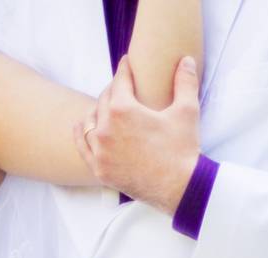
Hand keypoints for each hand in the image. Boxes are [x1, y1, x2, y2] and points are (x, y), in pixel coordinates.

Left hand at [74, 55, 201, 213]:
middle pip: (103, 99)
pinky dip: (80, 134)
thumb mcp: (187, 111)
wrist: (178, 188)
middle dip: (113, 90)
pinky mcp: (100, 169)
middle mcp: (106, 128)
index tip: (127, 62)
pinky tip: (80, 126)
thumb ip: (185, 81)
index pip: (120, 81)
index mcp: (123, 109)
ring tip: (106, 107)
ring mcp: (100, 151)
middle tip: (122, 86)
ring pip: (90, 122)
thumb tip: (185, 59)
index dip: (125, 69)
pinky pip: (82, 147)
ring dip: (98, 111)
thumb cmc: (182, 149)